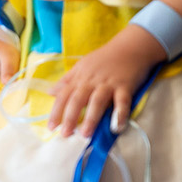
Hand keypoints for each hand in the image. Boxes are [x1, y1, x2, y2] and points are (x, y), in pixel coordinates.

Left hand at [45, 24, 164, 137]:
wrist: (130, 46)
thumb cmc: (105, 59)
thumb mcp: (82, 66)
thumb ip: (67, 80)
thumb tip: (50, 92)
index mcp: (79, 77)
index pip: (64, 95)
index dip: (56, 111)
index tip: (51, 127)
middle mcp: (91, 81)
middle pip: (77, 99)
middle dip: (70, 117)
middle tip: (65, 135)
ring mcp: (109, 83)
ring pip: (97, 101)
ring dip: (91, 118)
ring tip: (85, 134)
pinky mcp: (125, 86)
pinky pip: (123, 101)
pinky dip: (120, 114)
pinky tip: (117, 127)